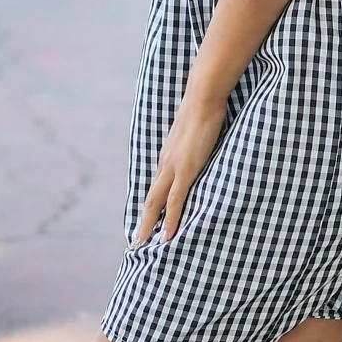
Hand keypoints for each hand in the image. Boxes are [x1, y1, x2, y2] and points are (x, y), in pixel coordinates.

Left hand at [132, 91, 225, 244]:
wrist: (202, 98)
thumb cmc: (204, 109)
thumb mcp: (196, 130)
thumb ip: (195, 143)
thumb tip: (201, 146)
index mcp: (168, 155)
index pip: (157, 185)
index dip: (152, 204)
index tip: (148, 219)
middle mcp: (166, 163)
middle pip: (150, 199)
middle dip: (143, 221)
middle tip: (137, 240)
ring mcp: (173, 168)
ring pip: (156, 203)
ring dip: (149, 224)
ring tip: (144, 243)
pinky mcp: (186, 170)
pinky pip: (175, 201)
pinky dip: (170, 220)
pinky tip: (166, 235)